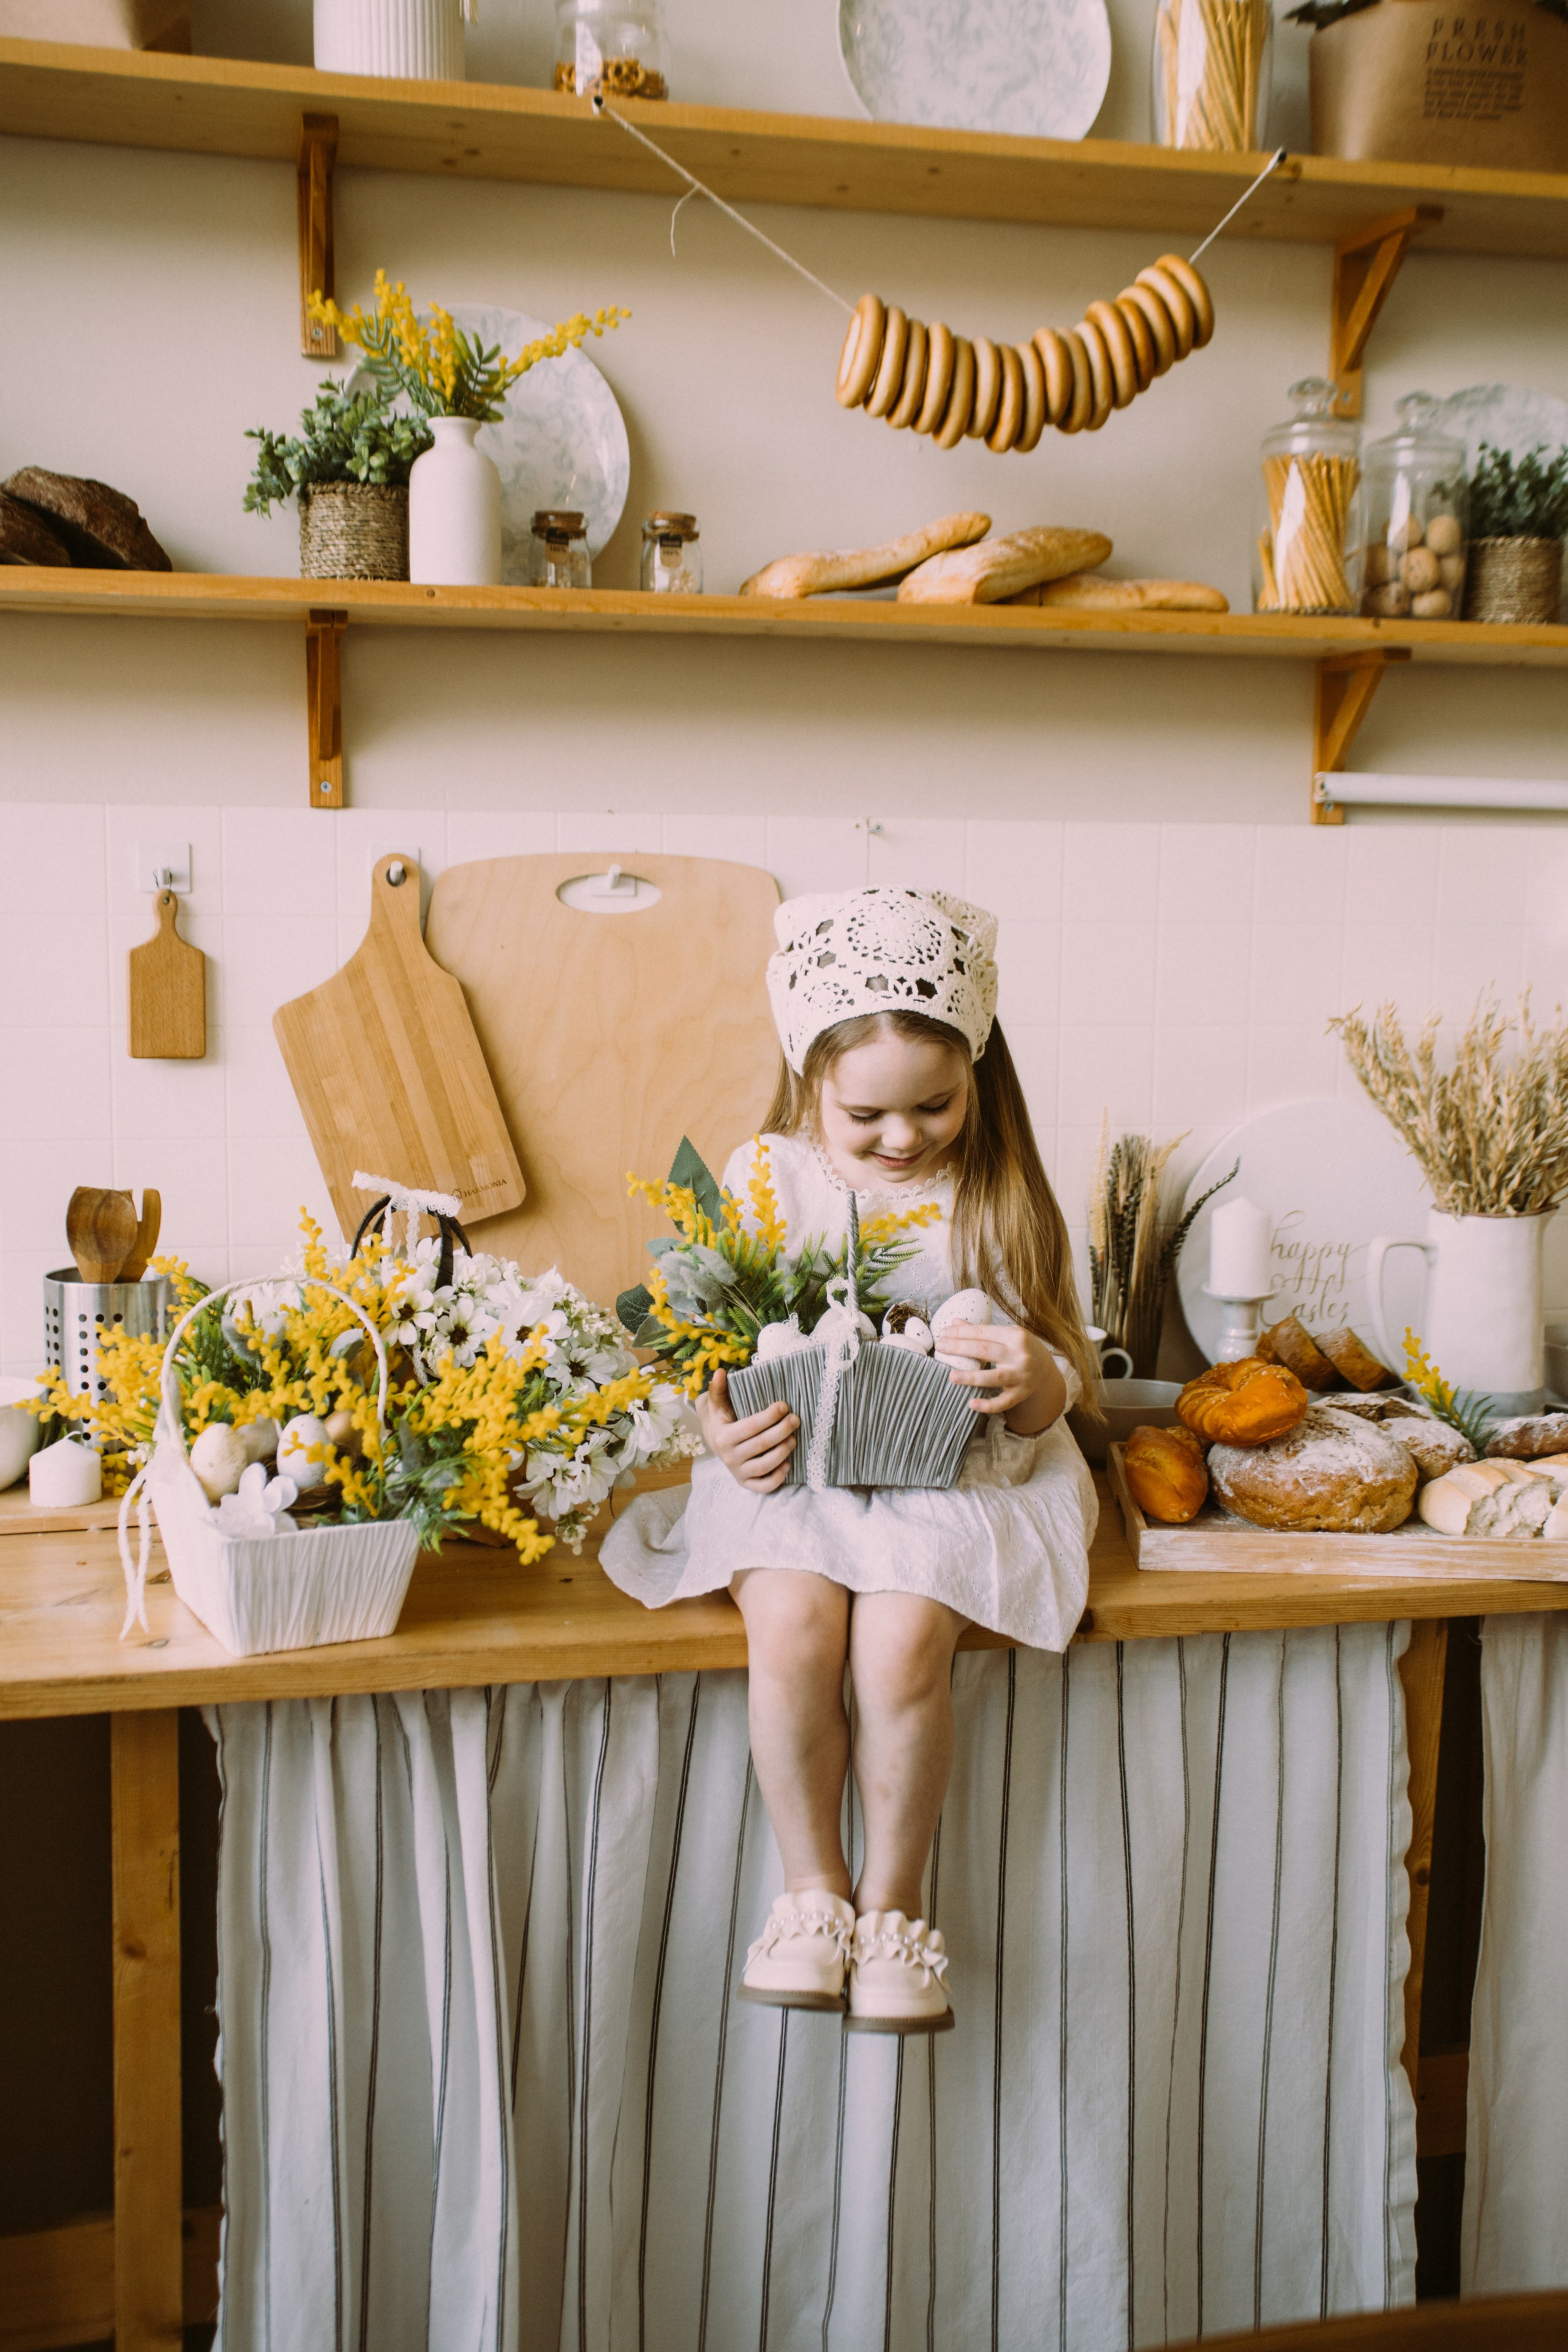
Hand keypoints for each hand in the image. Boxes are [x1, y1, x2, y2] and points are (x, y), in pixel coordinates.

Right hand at [697, 1367, 799, 1493]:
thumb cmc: (722, 1419)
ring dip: (782, 1452)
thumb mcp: (717, 1404)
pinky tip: (788, 1465)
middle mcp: (729, 1457)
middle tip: (796, 1419)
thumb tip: (721, 1372)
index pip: (750, 1427)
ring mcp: (738, 1472)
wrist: (715, 1441)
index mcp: (723, 1437)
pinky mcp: (746, 1482)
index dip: (769, 1417)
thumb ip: (718, 1390)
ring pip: (764, 1466)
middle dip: (782, 1431)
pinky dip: (777, 1478)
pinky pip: (763, 1486)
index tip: (784, 1405)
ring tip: (794, 1439)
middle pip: (761, 1445)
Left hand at [937, 1324, 1066, 1434]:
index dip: (960, 1333)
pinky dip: (988, 1405)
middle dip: (959, 1348)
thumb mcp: (1006, 1334)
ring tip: (951, 1376)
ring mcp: (1021, 1376)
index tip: (942, 1333)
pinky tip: (971, 1404)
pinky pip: (1003, 1402)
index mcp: (1015, 1336)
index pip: (982, 1332)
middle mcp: (1019, 1355)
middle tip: (939, 1347)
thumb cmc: (1020, 1349)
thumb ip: (981, 1331)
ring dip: (971, 1377)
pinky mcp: (1020, 1394)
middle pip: (985, 1351)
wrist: (1046, 1370)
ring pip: (994, 1377)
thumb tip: (954, 1322)